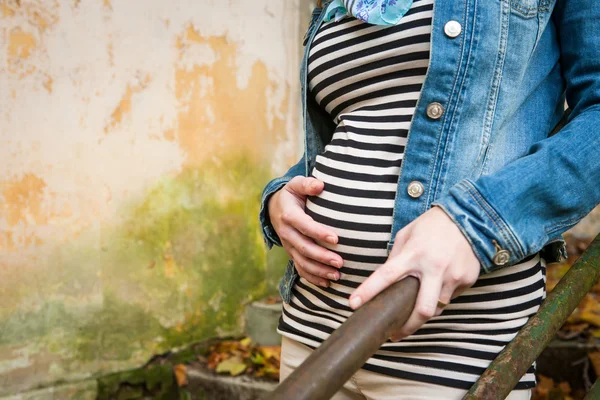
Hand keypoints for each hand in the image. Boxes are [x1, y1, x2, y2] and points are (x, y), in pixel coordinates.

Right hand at [268, 176, 343, 287]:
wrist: (274, 208)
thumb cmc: (292, 194)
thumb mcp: (296, 184)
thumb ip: (307, 184)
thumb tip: (320, 185)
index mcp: (289, 215)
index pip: (304, 225)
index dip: (319, 233)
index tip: (336, 239)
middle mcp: (286, 232)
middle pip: (304, 247)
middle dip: (322, 257)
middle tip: (340, 262)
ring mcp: (288, 246)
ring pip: (302, 262)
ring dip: (319, 271)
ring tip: (337, 275)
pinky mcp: (292, 254)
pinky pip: (300, 269)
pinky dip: (313, 278)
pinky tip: (327, 283)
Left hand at [348, 206, 480, 340]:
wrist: (468, 217)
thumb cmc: (431, 225)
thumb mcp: (407, 235)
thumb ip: (395, 257)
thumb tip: (385, 280)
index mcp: (413, 254)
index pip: (386, 275)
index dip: (368, 291)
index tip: (353, 304)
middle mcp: (433, 267)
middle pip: (422, 309)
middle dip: (408, 327)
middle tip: (395, 334)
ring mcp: (453, 275)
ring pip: (437, 308)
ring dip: (424, 311)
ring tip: (416, 306)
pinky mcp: (467, 279)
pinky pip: (450, 297)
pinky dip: (441, 296)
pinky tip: (440, 284)